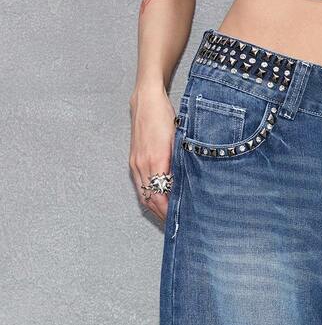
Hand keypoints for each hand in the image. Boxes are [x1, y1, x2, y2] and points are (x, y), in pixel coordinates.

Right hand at [129, 85, 175, 221]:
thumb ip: (179, 165)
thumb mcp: (177, 142)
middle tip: (176, 224)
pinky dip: (149, 196)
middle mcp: (141, 165)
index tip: (180, 219)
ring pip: (144, 195)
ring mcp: (135, 163)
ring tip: (167, 216)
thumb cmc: (165, 117)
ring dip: (155, 208)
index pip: (160, 197)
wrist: (147, 100)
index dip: (169, 211)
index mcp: (155, 161)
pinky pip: (140, 186)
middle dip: (163, 214)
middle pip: (150, 200)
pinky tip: (158, 201)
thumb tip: (184, 187)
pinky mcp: (133, 161)